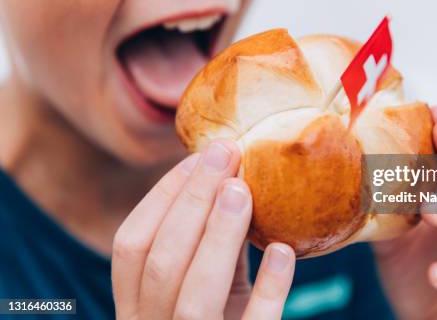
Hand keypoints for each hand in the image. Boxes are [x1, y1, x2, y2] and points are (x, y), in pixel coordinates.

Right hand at [111, 139, 295, 319]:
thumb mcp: (204, 290)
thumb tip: (231, 180)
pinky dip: (267, 290)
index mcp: (135, 308)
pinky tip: (285, 250)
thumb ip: (209, 249)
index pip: (130, 245)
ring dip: (218, 236)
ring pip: (194, 294)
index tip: (196, 157)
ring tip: (244, 189)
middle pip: (161, 261)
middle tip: (226, 153)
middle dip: (193, 200)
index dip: (161, 197)